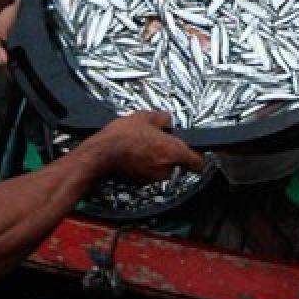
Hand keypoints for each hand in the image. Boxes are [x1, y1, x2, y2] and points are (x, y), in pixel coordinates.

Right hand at [90, 111, 206, 182]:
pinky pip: (149, 172)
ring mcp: (153, 177)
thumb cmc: (121, 138)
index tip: (198, 152)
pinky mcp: (140, 182)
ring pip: (163, 167)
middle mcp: (165, 168)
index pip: (198, 162)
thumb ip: (163, 118)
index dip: (199, 156)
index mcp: (172, 151)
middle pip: (178, 162)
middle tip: (158, 140)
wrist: (99, 155)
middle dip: (170, 152)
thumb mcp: (145, 117)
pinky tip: (134, 153)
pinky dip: (145, 164)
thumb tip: (168, 121)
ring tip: (142, 145)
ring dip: (156, 158)